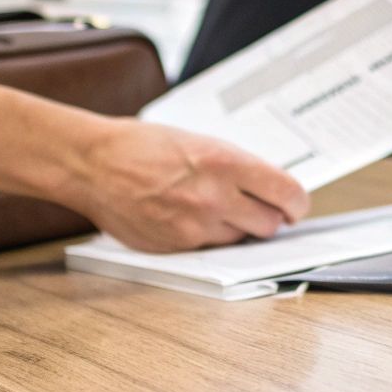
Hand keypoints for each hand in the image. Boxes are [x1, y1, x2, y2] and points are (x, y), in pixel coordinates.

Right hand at [71, 118, 308, 252]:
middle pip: (270, 225)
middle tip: (261, 209)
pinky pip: (209, 249)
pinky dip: (208, 238)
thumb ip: (236, 167)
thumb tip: (267, 186)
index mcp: (225, 162)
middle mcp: (215, 198)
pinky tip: (189, 217)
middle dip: (270, 218)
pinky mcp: (177, 248)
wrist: (94, 164)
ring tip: (216, 208)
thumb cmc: (142, 146)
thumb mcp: (200, 142)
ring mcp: (195, 227)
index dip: (297, 203)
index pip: (286, 193)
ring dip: (237, 229)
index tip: (296, 206)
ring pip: (240, 240)